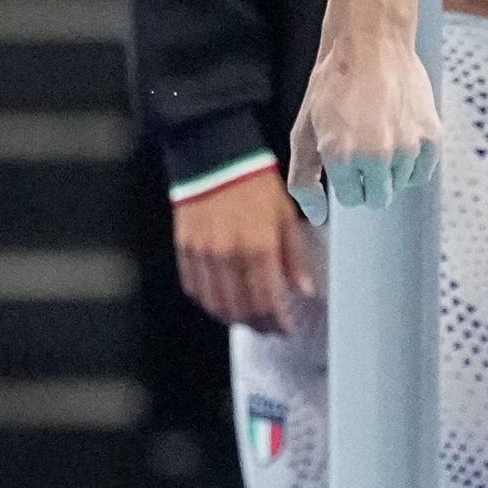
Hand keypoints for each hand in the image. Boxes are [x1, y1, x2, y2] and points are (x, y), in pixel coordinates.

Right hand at [173, 169, 312, 332]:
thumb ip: (293, 256)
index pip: (266, 300)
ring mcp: (203, 254)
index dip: (276, 322)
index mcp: (258, 247)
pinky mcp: (185, 249)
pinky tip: (220, 302)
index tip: (285, 329)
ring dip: (232, 317)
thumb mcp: (285, 215)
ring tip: (246, 319)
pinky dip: (207, 301)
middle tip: (268, 328)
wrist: (214, 158)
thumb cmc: (253, 184)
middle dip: (257, 325)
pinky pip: (194, 287)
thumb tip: (303, 288)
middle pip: (241, 308)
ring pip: (215, 303)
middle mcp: (228, 255)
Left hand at [286, 30, 439, 223]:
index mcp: (341, 156)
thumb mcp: (303, 131)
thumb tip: (318, 217)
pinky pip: (423, 173)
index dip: (346, 179)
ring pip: (400, 185)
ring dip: (390, 169)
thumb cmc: (332, 88)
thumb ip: (304, 178)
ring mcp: (407, 147)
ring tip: (379, 131)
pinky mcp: (432, 137)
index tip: (344, 154)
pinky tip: (400, 135)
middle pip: (378, 198)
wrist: (371, 45)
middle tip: (362, 146)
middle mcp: (376, 156)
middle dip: (367, 181)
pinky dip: (412, 163)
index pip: (351, 199)